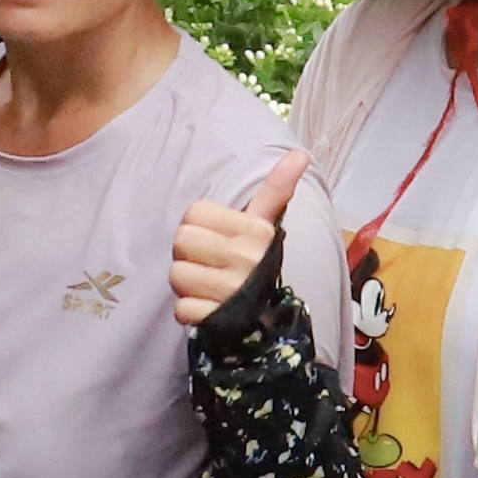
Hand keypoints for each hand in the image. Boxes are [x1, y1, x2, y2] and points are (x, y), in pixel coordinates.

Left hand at [171, 154, 307, 329]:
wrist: (272, 324)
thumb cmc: (259, 265)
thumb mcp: (267, 226)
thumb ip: (277, 189)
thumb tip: (301, 153)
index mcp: (254, 231)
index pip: (194, 213)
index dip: (199, 227)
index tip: (216, 240)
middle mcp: (244, 258)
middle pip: (181, 241)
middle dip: (189, 255)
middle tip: (209, 264)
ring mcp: (231, 291)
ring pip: (177, 274)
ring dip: (188, 284)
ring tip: (208, 287)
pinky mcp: (217, 320)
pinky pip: (181, 308)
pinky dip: (190, 312)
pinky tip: (208, 308)